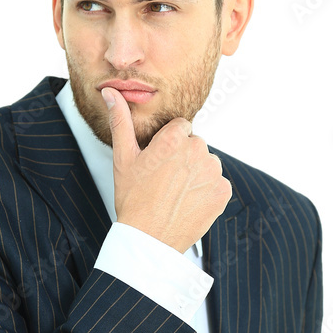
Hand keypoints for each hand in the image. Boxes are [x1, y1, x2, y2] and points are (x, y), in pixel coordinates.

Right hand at [102, 87, 232, 253]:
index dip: (169, 144)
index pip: (181, 128)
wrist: (148, 239)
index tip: (160, 162)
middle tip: (165, 181)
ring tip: (176, 193)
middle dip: (184, 158)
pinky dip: (206, 192)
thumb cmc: (133, 200)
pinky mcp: (222, 191)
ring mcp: (213, 172)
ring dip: (196, 175)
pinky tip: (188, 202)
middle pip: (195, 145)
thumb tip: (109, 92)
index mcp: (174, 139)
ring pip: (207, 164)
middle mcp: (198, 151)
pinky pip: (217, 183)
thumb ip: (120, 121)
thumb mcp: (123, 158)